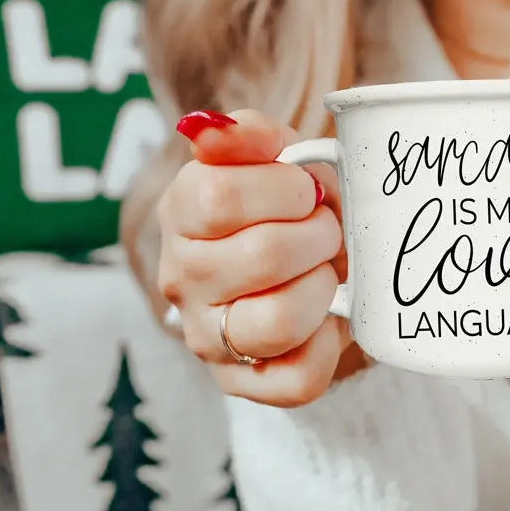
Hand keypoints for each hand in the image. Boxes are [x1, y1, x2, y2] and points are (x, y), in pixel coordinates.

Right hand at [157, 109, 352, 406]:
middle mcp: (184, 281)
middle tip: (327, 229)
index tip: (307, 191)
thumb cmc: (286, 208)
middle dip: (318, 236)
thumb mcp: (272, 157)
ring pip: (276, 324)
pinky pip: (295, 380)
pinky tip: (328, 316)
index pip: (219, 197)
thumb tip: (210, 126)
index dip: (285, 190)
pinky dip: (327, 345)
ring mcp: (210, 338)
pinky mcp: (244, 384)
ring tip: (326, 271)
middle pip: (261, 257)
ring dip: (322, 288)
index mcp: (182, 214)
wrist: (295, 262)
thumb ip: (248, 135)